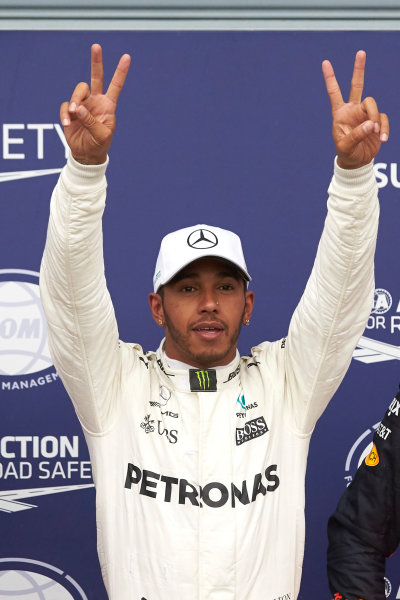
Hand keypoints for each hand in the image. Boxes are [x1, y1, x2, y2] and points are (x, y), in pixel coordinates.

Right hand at [60, 44, 130, 164]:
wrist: (86, 154)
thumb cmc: (98, 145)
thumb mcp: (100, 135)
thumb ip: (91, 121)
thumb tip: (78, 108)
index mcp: (108, 106)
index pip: (115, 86)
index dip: (121, 72)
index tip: (127, 57)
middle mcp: (96, 101)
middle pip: (96, 77)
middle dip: (96, 62)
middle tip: (97, 46)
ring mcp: (83, 104)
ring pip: (78, 91)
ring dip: (75, 101)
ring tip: (74, 114)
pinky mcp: (70, 111)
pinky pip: (66, 106)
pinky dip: (65, 113)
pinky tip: (67, 123)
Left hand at [322, 50, 388, 168]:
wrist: (357, 162)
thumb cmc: (346, 153)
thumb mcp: (346, 146)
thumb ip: (357, 135)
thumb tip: (371, 124)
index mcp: (340, 114)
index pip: (334, 93)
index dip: (330, 78)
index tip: (325, 63)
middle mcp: (352, 110)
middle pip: (357, 85)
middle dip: (358, 69)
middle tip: (360, 53)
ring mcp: (365, 114)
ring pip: (373, 104)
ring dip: (375, 118)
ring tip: (375, 133)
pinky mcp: (376, 121)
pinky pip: (383, 118)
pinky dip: (384, 128)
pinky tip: (382, 139)